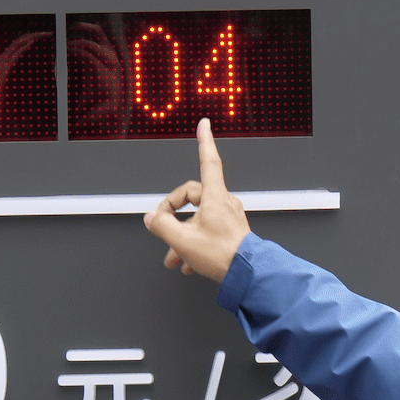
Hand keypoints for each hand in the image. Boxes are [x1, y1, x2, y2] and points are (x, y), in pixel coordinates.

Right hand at [143, 118, 251, 281]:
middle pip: (192, 196)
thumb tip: (153, 218)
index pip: (208, 161)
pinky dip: (194, 244)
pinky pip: (206, 231)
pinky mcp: (231, 232)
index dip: (205, 141)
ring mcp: (228, 217)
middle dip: (173, 214)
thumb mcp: (182, 240)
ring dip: (182, 235)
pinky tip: (187, 263)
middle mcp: (224, 203)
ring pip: (197, 219)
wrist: (246, 274)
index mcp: (214, 197)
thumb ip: (162, 225)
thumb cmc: (222, 255)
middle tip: (162, 228)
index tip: (204, 125)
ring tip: (173, 255)